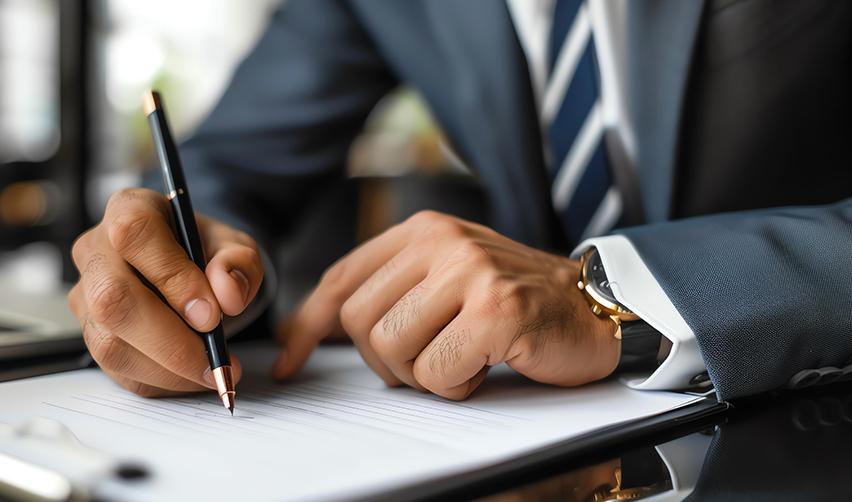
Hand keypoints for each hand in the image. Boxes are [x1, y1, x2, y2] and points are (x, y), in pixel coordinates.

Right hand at [68, 188, 263, 396]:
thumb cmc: (208, 253)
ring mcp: (86, 295)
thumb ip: (239, 263)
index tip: (212, 313)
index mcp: (129, 210)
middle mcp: (96, 251)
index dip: (172, 277)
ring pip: (111, 343)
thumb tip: (227, 294)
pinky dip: (162, 381)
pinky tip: (194, 376)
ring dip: (169, 369)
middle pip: (113, 299)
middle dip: (170, 339)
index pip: (134, 236)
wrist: (191, 270)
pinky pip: (117, 370)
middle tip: (217, 358)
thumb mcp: (236, 247)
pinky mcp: (92, 333)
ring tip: (215, 371)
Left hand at [274, 211, 617, 399]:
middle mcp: (442, 241)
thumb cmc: (518, 300)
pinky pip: (436, 373)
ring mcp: (470, 271)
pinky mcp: (496, 310)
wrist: (595, 305)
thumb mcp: (448, 277)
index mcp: (423, 230)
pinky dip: (457, 385)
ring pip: (391, 349)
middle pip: (358, 324)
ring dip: (425, 374)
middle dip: (386, 362)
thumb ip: (394, 290)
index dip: (306, 326)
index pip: (342, 279)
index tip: (291, 360)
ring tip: (464, 358)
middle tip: (431, 360)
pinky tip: (487, 364)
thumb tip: (319, 327)